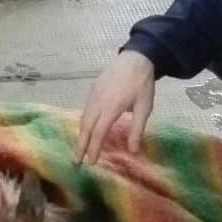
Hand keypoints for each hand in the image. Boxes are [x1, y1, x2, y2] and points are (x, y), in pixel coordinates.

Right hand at [76, 50, 154, 164]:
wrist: (136, 58)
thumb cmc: (142, 84)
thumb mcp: (145, 108)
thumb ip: (137, 129)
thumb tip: (133, 151)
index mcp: (111, 108)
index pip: (98, 132)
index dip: (93, 149)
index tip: (91, 162)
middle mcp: (98, 102)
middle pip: (85, 127)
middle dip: (80, 145)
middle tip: (77, 161)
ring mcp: (94, 95)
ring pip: (83, 118)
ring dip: (80, 134)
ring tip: (80, 148)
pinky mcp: (93, 89)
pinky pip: (85, 109)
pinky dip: (83, 123)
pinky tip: (86, 129)